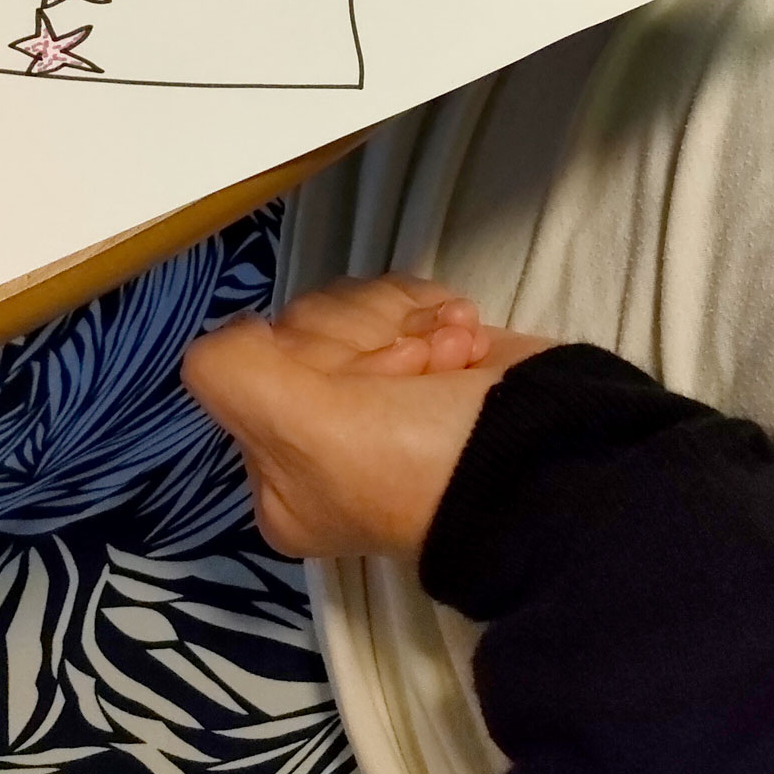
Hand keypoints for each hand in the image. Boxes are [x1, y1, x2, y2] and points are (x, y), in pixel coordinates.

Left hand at [183, 277, 552, 556]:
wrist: (544, 458)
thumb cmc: (414, 460)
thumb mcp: (299, 431)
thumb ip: (230, 374)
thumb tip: (229, 336)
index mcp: (282, 474)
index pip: (258, 361)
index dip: (311, 356)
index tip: (355, 383)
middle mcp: (322, 436)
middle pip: (310, 326)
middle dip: (370, 339)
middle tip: (412, 377)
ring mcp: (380, 395)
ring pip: (359, 306)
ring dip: (412, 324)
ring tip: (450, 362)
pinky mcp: (430, 358)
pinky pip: (406, 299)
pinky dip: (440, 314)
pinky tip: (467, 347)